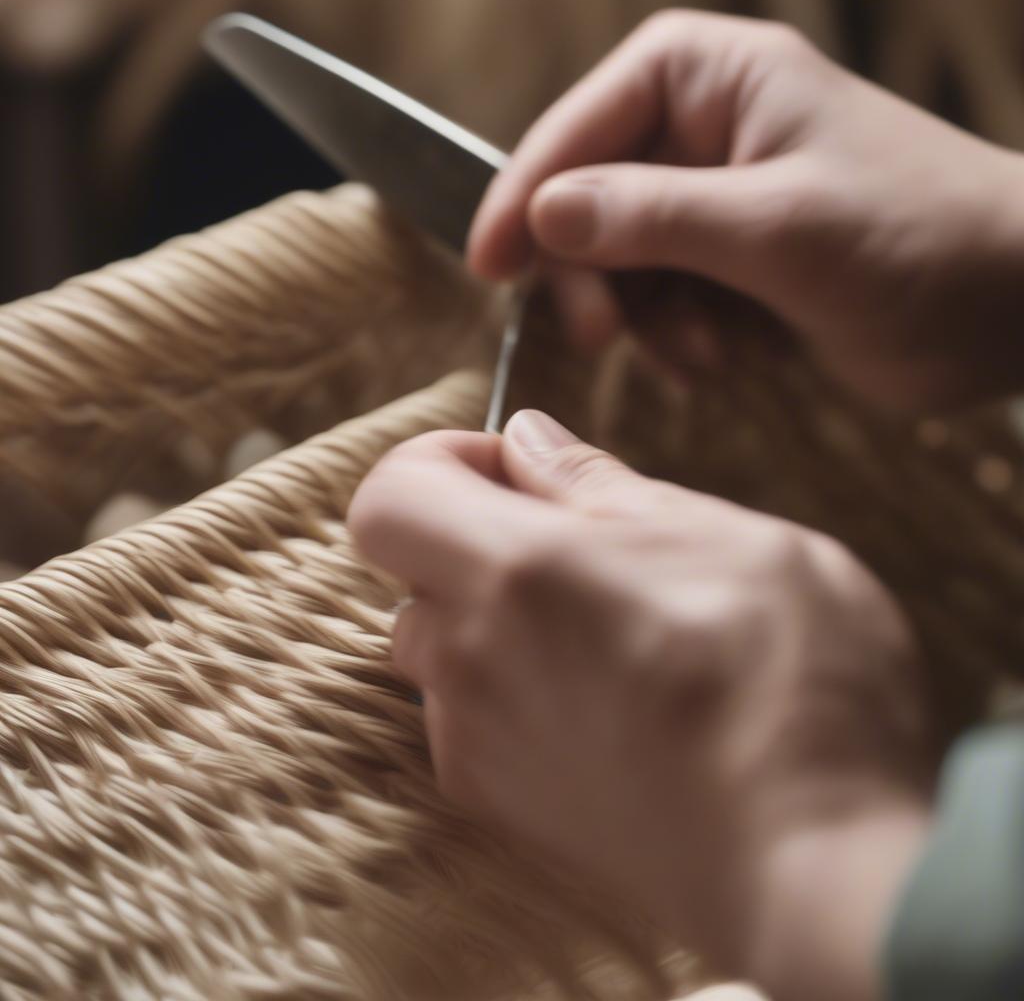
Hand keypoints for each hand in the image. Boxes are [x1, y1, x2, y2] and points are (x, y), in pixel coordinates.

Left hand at [349, 411, 933, 1000]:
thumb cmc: (794, 687)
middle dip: (476, 538)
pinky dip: (512, 688)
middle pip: (413, 572)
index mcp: (518, 571)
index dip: (438, 461)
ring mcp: (479, 742)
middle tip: (577, 546)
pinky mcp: (504, 805)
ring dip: (494, 618)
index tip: (515, 468)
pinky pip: (470, 718)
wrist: (817, 870)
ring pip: (441, 648)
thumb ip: (603, 485)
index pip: (390, 495)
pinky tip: (606, 700)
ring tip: (602, 628)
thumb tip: (529, 439)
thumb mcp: (728, 538)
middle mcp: (472, 659)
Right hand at [468, 10, 1023, 410]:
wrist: (1006, 307)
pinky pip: (659, 300)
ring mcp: (712, 201)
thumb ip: (653, 217)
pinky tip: (722, 359)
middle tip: (601, 336)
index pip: (580, 124)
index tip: (488, 264)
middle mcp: (700, 131)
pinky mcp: (728, 264)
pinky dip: (677, 338)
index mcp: (708, 80)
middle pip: (587, 200)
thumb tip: (542, 215)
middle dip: (595, 275)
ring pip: (618, 262)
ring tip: (706, 355)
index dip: (526, 192)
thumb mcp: (777, 227)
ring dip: (647, 319)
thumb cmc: (916, 239)